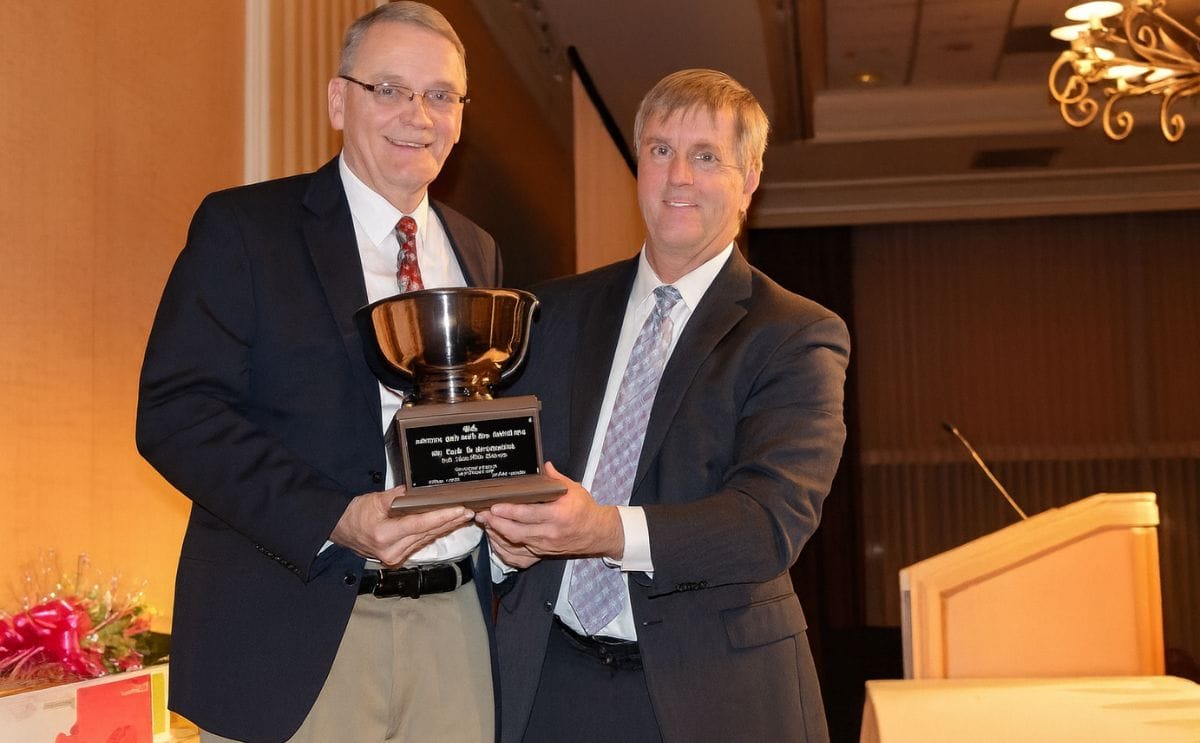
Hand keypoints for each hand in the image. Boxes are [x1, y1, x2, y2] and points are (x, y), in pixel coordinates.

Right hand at [331, 487, 473, 566]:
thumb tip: (415, 491)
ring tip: (463, 516)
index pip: (420, 525)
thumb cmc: (355, 514)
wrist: (340, 530)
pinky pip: (420, 543)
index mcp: (384, 535)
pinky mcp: (397, 557)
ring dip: (445, 527)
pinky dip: (434, 533)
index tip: (459, 510)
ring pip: (426, 539)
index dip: (441, 517)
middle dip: (450, 521)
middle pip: (427, 533)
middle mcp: (391, 549)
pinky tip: (447, 525)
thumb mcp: (374, 500)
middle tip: (469, 511)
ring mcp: (394, 556)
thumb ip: (397, 496)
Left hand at [475, 462, 623, 560]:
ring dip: (497, 535)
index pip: (528, 514)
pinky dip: (504, 549)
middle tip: (482, 515)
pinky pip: (518, 556)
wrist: (597, 533)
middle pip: (516, 532)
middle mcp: (550, 533)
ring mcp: (545, 546)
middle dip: (496, 524)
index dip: (508, 512)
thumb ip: (555, 478)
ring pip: (515, 545)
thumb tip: (543, 465)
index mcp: (557, 515)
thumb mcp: (573, 490)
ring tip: (486, 524)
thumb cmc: (585, 509)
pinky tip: (495, 540)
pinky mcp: (542, 554)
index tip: (494, 507)